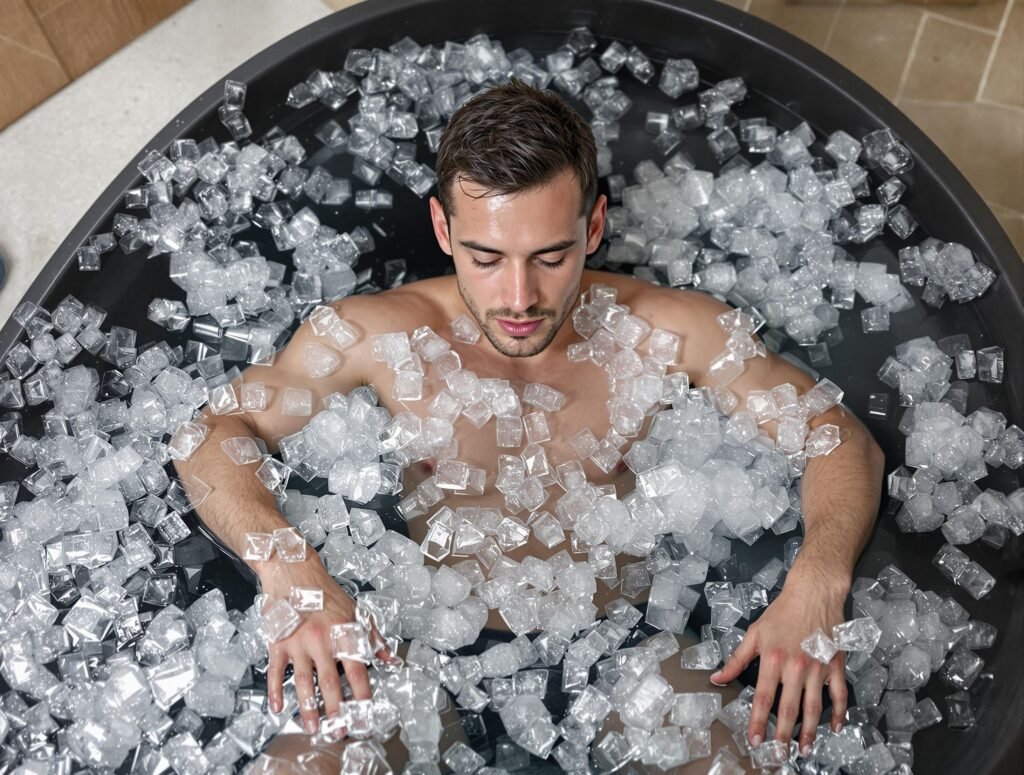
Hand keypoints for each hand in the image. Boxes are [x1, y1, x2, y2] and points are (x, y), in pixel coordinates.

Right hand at [260, 556, 373, 734]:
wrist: (295, 572)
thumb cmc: (327, 593)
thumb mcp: (356, 611)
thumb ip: (373, 638)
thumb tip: (390, 660)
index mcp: (343, 633)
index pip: (356, 671)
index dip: (362, 695)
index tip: (366, 714)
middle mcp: (321, 640)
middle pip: (329, 682)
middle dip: (335, 710)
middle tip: (339, 731)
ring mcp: (297, 642)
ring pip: (302, 681)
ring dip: (307, 707)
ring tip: (312, 726)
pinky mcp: (278, 642)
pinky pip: (276, 671)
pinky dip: (275, 690)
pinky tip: (278, 707)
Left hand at [710, 570, 848, 755]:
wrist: (814, 592)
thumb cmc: (782, 612)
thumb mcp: (754, 633)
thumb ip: (736, 659)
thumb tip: (717, 678)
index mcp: (772, 659)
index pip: (762, 698)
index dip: (757, 722)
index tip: (755, 741)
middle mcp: (796, 667)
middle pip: (788, 709)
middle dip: (783, 736)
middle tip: (779, 755)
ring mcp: (818, 667)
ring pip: (814, 708)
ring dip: (809, 732)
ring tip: (803, 750)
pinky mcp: (836, 665)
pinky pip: (839, 694)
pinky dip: (840, 713)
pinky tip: (835, 728)